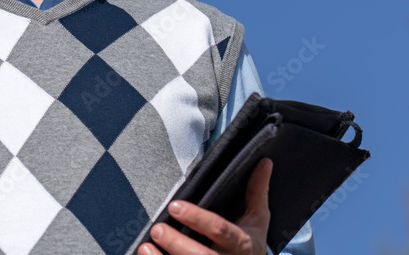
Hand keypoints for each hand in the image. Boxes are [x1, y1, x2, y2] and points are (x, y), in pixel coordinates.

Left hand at [138, 158, 272, 254]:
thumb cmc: (251, 246)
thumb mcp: (258, 221)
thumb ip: (257, 192)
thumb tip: (264, 162)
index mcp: (241, 243)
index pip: (218, 229)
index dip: (197, 218)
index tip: (175, 206)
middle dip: (176, 243)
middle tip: (157, 229)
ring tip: (145, 247)